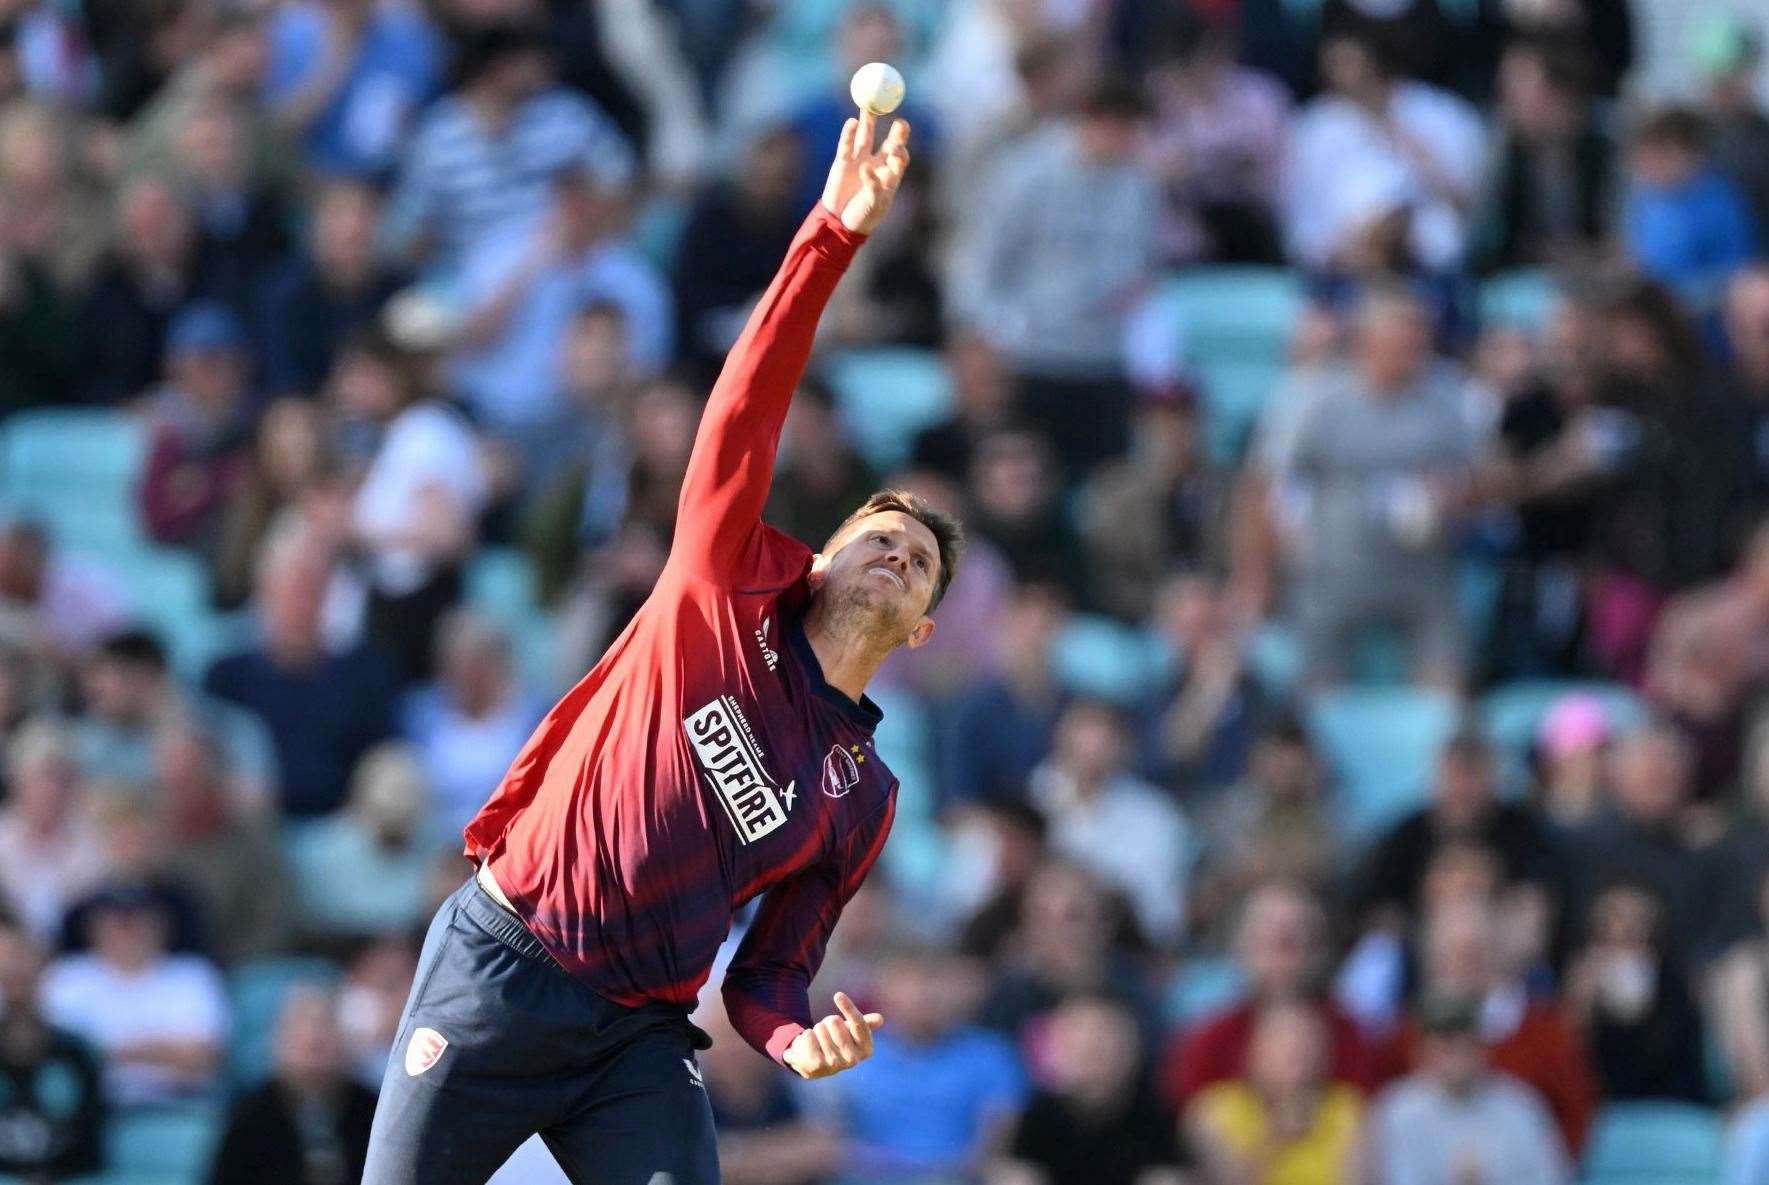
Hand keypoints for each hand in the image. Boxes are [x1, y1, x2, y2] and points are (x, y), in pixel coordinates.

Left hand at [781, 991, 883, 1079]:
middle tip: (830, 1032)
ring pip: (821, 1028)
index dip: (848, 1008)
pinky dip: (808, 1035)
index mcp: (866, 1050)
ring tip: (820, 1040)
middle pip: (835, 1022)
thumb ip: (865, 1022)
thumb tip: (880, 1019)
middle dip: (829, 1021)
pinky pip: (809, 1036)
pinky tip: (811, 1046)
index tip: (838, 994)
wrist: (815, 1061)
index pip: (858, 1024)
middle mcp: (853, 1060)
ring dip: (818, 1030)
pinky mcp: (816, 1066)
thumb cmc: (837, 1039)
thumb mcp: (852, 1029)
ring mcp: (834, 1064)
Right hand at [820, 112, 910, 235]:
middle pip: (888, 142)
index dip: (901, 150)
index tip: (900, 146)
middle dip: (895, 132)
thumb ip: (873, 186)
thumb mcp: (874, 204)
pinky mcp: (843, 162)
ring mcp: (859, 160)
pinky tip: (852, 123)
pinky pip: (846, 145)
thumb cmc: (864, 216)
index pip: (900, 157)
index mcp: (890, 175)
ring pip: (866, 137)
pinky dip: (848, 134)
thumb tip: (867, 168)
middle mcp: (877, 163)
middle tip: (899, 123)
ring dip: (868, 122)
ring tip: (870, 108)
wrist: (841, 222)